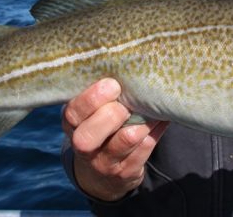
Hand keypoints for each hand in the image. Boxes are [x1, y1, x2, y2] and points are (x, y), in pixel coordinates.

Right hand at [62, 78, 168, 201]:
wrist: (101, 172)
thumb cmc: (99, 124)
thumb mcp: (90, 110)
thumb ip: (98, 91)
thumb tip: (123, 59)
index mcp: (72, 124)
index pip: (73, 113)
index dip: (92, 98)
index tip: (113, 84)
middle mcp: (83, 147)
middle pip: (88, 136)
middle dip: (112, 115)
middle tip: (126, 103)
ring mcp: (104, 164)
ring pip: (125, 140)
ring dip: (141, 120)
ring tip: (151, 106)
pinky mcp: (126, 173)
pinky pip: (145, 148)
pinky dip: (156, 129)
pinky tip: (160, 117)